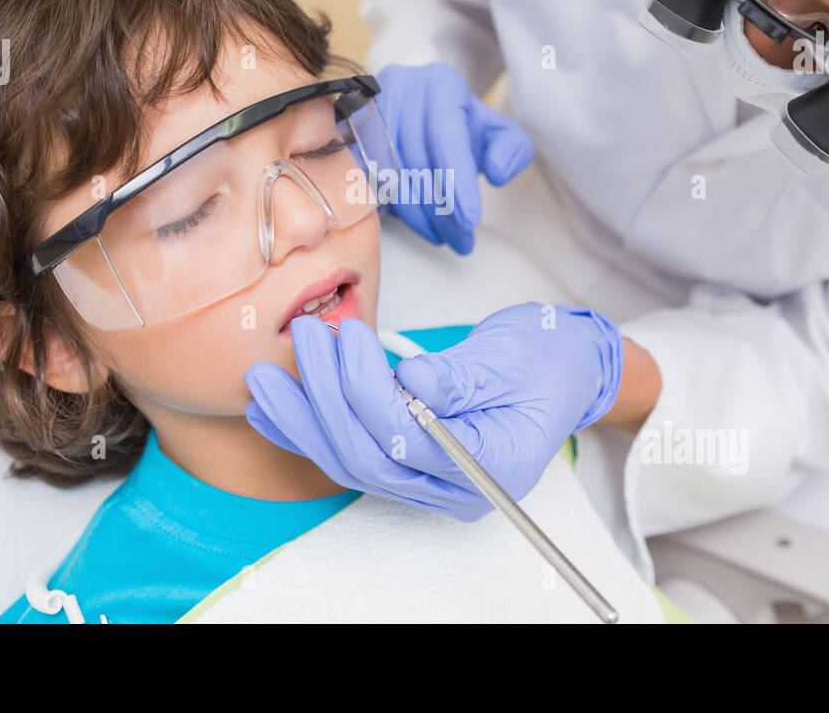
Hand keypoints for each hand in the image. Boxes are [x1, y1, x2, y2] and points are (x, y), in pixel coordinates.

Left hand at [243, 304, 623, 520]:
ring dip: (302, 417)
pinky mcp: (407, 460)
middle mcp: (453, 488)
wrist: (565, 368)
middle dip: (324, 399)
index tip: (347, 339)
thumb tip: (411, 380)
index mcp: (491, 467)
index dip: (367, 391)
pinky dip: (306, 428)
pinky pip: (349, 451)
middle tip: (303, 340)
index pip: (410, 440)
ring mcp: (428, 480)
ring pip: (350, 461)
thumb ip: (459, 376)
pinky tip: (271, 405)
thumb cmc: (547, 359)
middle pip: (369, 458)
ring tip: (263, 376)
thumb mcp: (513, 358)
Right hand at [373, 62, 533, 253]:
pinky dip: (390, 206)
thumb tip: (497, 173)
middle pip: (418, 161)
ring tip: (443, 238)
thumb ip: (512, 149)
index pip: (446, 137)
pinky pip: (365, 178)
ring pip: (390, 174)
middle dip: (442, 210)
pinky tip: (412, 222)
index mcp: (441, 85)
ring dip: (418, 215)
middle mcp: (400, 89)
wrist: (419, 111)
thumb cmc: (460, 125)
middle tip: (461, 241)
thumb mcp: (496, 131)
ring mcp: (368, 110)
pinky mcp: (346, 133)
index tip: (470, 219)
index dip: (458, 181)